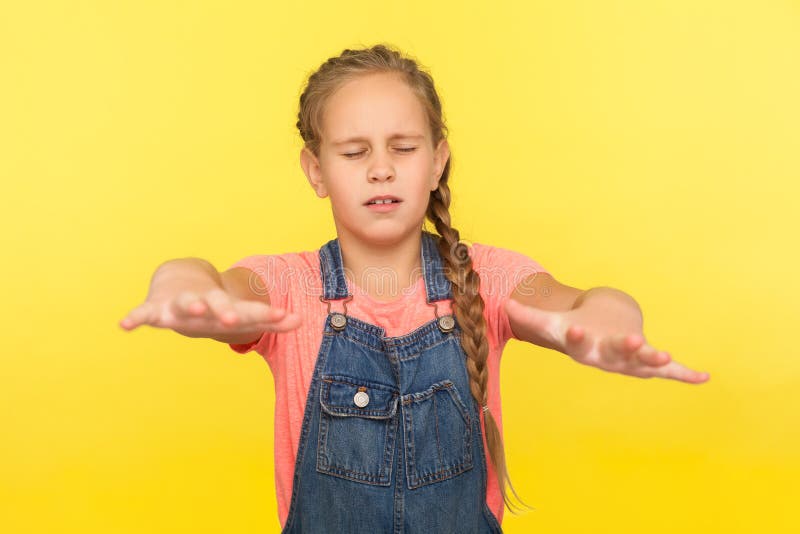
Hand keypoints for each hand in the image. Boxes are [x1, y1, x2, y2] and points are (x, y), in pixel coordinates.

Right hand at [119, 287, 301, 338]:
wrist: (178, 280)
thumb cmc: (214, 305)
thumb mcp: (239, 314)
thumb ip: (268, 321)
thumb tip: (302, 322)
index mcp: (225, 308)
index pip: (250, 312)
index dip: (266, 315)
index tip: (285, 317)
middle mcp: (204, 304)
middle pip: (217, 306)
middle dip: (225, 311)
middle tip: (233, 318)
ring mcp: (179, 304)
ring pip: (184, 305)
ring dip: (188, 306)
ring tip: (191, 308)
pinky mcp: (155, 307)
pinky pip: (143, 313)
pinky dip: (135, 318)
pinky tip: (124, 326)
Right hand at [504, 298, 709, 383]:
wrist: (598, 339)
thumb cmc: (575, 329)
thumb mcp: (554, 322)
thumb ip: (530, 316)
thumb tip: (502, 304)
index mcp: (583, 347)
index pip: (577, 342)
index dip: (576, 336)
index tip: (574, 328)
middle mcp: (606, 358)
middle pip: (614, 355)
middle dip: (624, 349)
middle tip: (632, 341)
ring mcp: (630, 361)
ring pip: (642, 361)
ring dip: (654, 359)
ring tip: (666, 355)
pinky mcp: (648, 361)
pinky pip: (668, 372)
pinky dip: (685, 374)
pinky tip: (705, 377)